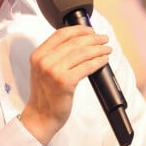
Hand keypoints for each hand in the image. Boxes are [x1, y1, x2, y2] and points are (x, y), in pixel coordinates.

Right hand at [22, 24, 112, 144]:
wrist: (40, 116)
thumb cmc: (46, 93)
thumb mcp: (43, 69)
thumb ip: (55, 55)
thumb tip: (81, 41)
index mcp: (38, 55)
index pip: (61, 34)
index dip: (79, 30)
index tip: (91, 30)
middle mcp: (44, 61)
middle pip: (75, 42)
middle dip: (93, 38)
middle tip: (104, 39)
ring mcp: (54, 71)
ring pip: (83, 53)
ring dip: (99, 49)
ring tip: (107, 49)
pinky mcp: (65, 82)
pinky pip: (87, 66)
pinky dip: (98, 61)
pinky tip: (104, 60)